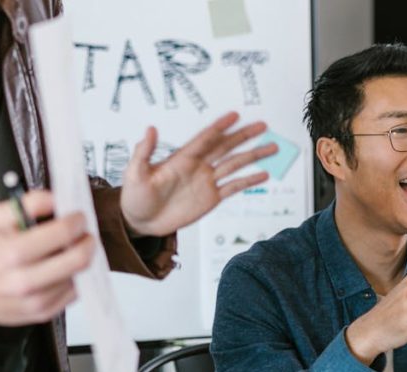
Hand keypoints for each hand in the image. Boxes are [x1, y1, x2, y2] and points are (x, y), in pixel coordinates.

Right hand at [0, 191, 94, 325]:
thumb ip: (29, 203)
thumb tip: (57, 198)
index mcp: (13, 253)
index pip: (63, 233)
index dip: (77, 221)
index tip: (78, 217)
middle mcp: (25, 281)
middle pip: (79, 259)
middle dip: (88, 242)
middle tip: (84, 234)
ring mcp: (36, 300)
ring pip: (80, 277)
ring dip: (82, 260)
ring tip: (72, 250)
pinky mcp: (43, 313)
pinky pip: (74, 294)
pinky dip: (75, 278)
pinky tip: (64, 269)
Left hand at [120, 111, 278, 236]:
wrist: (140, 221)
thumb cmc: (134, 196)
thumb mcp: (134, 173)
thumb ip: (144, 152)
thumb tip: (150, 129)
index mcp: (182, 158)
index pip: (205, 139)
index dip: (219, 127)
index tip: (234, 115)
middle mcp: (198, 166)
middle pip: (226, 147)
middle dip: (244, 136)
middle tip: (262, 125)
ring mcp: (206, 181)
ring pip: (234, 165)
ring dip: (253, 156)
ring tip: (272, 147)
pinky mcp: (211, 198)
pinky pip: (233, 187)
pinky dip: (248, 181)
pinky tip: (263, 175)